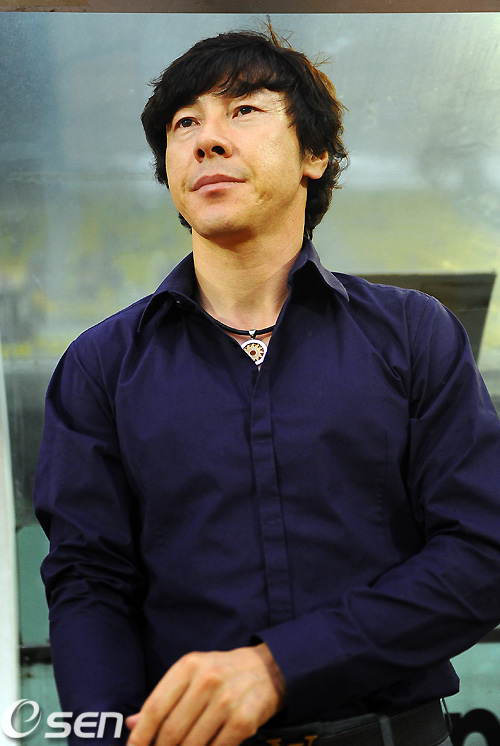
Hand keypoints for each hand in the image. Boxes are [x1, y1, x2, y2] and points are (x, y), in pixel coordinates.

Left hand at [126, 643, 285, 745]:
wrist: (265, 670)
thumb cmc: (220, 673)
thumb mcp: (190, 674)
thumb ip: (163, 698)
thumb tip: (132, 724)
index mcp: (189, 666)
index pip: (155, 707)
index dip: (140, 736)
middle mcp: (207, 680)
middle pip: (171, 731)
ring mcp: (226, 701)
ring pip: (191, 745)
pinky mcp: (243, 721)